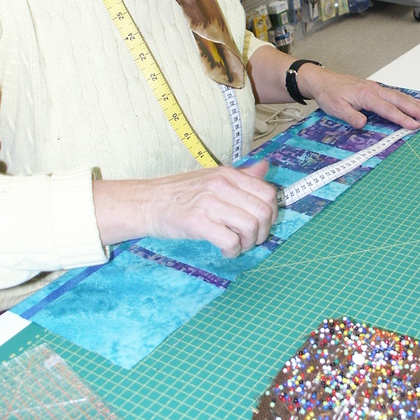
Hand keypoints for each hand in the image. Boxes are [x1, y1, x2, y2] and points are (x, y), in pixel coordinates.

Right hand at [93, 160, 277, 256]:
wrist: (147, 202)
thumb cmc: (180, 193)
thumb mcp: (212, 177)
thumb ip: (241, 176)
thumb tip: (265, 168)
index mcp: (228, 175)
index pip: (268, 192)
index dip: (272, 212)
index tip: (263, 223)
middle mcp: (222, 186)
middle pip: (263, 211)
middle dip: (263, 232)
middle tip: (251, 239)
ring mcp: (209, 204)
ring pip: (250, 227)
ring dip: (249, 243)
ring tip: (238, 246)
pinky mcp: (198, 223)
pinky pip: (231, 241)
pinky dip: (233, 251)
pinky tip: (226, 251)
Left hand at [295, 64, 419, 130]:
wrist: (322, 80)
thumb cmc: (329, 93)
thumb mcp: (335, 107)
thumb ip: (350, 116)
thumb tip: (363, 124)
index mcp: (366, 95)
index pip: (388, 109)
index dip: (402, 118)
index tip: (415, 126)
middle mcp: (374, 89)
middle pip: (400, 100)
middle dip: (417, 110)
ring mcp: (376, 88)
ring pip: (400, 96)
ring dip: (415, 104)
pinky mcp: (375, 89)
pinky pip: (395, 94)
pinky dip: (407, 99)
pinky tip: (414, 103)